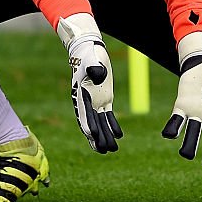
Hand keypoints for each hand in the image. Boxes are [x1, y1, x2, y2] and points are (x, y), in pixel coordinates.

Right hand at [57, 13, 122, 152]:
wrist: (88, 49)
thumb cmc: (88, 54)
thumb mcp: (91, 60)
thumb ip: (94, 68)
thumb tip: (97, 74)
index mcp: (81, 94)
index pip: (84, 114)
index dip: (88, 126)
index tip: (93, 137)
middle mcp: (87, 101)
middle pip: (92, 124)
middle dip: (98, 138)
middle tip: (104, 151)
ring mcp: (96, 101)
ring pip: (100, 123)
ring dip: (105, 136)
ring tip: (112, 150)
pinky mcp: (105, 98)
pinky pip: (108, 116)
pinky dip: (112, 126)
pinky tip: (119, 136)